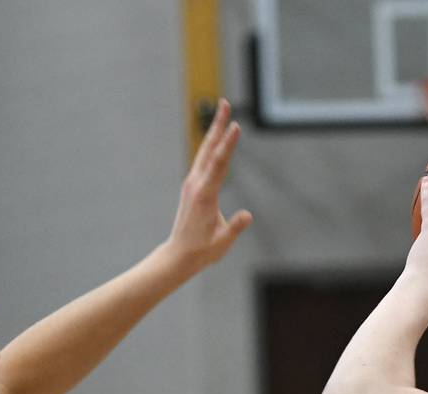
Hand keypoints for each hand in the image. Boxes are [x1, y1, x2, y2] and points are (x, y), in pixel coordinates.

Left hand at [163, 98, 251, 270]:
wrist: (179, 254)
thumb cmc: (202, 250)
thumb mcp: (222, 242)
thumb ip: (235, 227)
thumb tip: (247, 215)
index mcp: (205, 194)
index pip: (220, 164)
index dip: (229, 144)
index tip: (236, 126)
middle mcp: (196, 184)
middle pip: (209, 149)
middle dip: (218, 126)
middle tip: (225, 104)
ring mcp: (192, 183)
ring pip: (205, 152)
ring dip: (214, 132)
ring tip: (223, 114)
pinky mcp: (193, 186)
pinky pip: (204, 160)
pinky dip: (211, 146)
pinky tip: (216, 139)